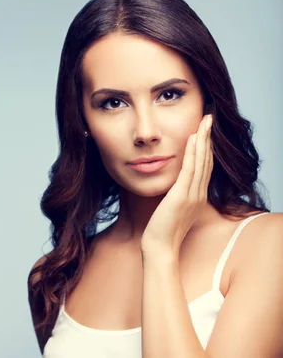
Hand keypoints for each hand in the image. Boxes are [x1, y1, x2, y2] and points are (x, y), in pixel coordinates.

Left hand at [140, 114, 213, 254]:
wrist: (159, 248)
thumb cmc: (161, 231)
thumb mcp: (171, 209)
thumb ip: (175, 196)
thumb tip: (171, 186)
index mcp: (197, 197)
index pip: (204, 167)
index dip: (206, 148)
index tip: (205, 131)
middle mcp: (199, 194)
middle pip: (207, 161)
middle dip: (208, 138)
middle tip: (208, 119)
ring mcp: (192, 195)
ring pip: (201, 162)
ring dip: (203, 140)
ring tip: (204, 122)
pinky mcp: (182, 196)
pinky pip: (190, 170)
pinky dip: (193, 153)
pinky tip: (193, 139)